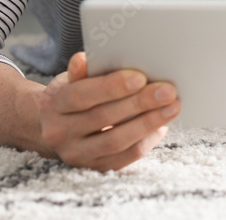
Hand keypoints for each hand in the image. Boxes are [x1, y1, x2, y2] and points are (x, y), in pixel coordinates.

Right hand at [38, 52, 179, 170]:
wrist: (56, 128)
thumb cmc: (71, 96)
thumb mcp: (70, 80)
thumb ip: (81, 71)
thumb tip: (85, 58)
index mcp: (53, 105)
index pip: (81, 95)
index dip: (111, 87)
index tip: (140, 77)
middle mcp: (60, 133)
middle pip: (102, 118)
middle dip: (139, 104)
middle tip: (168, 91)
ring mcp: (76, 154)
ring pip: (115, 141)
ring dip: (147, 123)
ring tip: (172, 107)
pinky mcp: (93, 168)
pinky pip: (123, 159)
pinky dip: (145, 141)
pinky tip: (161, 126)